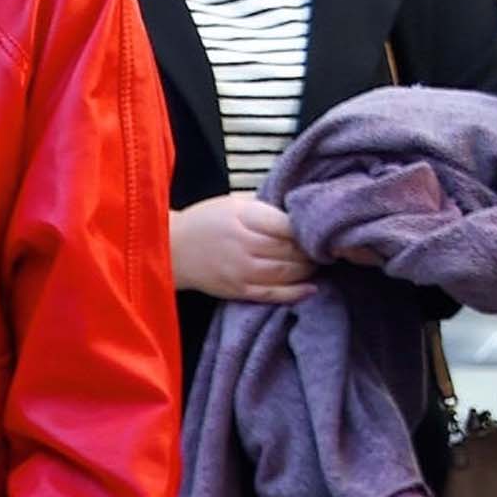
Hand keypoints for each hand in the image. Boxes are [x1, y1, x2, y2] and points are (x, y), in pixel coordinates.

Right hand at [169, 194, 313, 304]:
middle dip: (312, 250)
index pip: (289, 225)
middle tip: (324, 247)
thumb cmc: (205, 221)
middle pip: (292, 250)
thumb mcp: (234, 202)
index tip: (320, 228)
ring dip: (308, 269)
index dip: (309, 229)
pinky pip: (274, 294)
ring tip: (317, 262)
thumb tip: (300, 214)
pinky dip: (296, 292)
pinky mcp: (239, 290)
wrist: (171, 249)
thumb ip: (266, 208)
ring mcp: (242, 271)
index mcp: (245, 217)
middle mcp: (244, 244)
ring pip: (288, 272)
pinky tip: (311, 287)